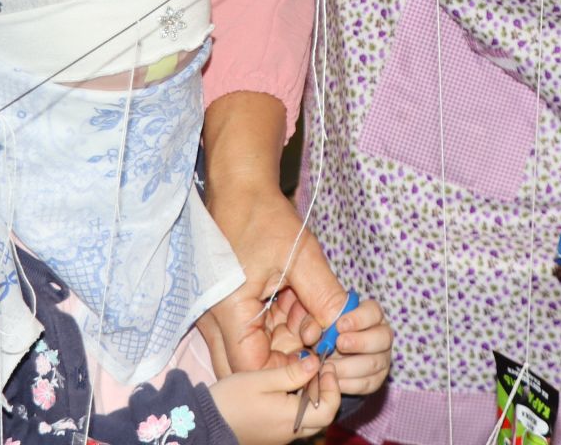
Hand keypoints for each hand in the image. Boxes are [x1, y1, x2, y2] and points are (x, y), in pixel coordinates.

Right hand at [203, 183, 349, 375]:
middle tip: (317, 342)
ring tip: (308, 310)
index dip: (288, 372)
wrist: (240, 187)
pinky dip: (278, 323)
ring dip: (285, 337)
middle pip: (251, 364)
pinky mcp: (228, 304)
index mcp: (228, 311)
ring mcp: (219, 313)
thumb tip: (344, 331)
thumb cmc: (264, 216)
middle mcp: (216, 319)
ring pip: (254, 347)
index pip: (255, 368)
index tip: (318, 361)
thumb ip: (324, 297)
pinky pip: (253, 328)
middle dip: (287, 358)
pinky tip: (297, 302)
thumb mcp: (301, 256)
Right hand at [208, 356, 339, 443]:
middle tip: (318, 369)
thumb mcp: (260, 380)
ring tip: (302, 374)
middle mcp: (290, 433)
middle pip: (322, 416)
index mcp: (290, 419)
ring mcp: (281, 437)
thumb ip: (291, 373)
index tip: (325, 367)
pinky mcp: (272, 437)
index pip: (328, 409)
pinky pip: (295, 422)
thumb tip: (316, 363)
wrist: (204, 424)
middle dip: (325, 391)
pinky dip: (298, 405)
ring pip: (309, 420)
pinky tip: (287, 388)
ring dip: (312, 398)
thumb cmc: (231, 400)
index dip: (332, 387)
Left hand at [293, 296, 392, 397]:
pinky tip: (332, 380)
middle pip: (383, 337)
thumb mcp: (308, 318)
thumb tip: (311, 334)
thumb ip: (309, 320)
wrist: (314, 357)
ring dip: (349, 366)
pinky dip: (348, 383)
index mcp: (367, 313)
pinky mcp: (374, 379)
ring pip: (375, 363)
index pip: (373, 311)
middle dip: (360, 342)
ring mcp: (380, 358)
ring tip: (327, 366)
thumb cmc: (315, 329)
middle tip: (339, 344)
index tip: (339, 325)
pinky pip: (367, 383)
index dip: (359, 318)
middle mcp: (380, 334)